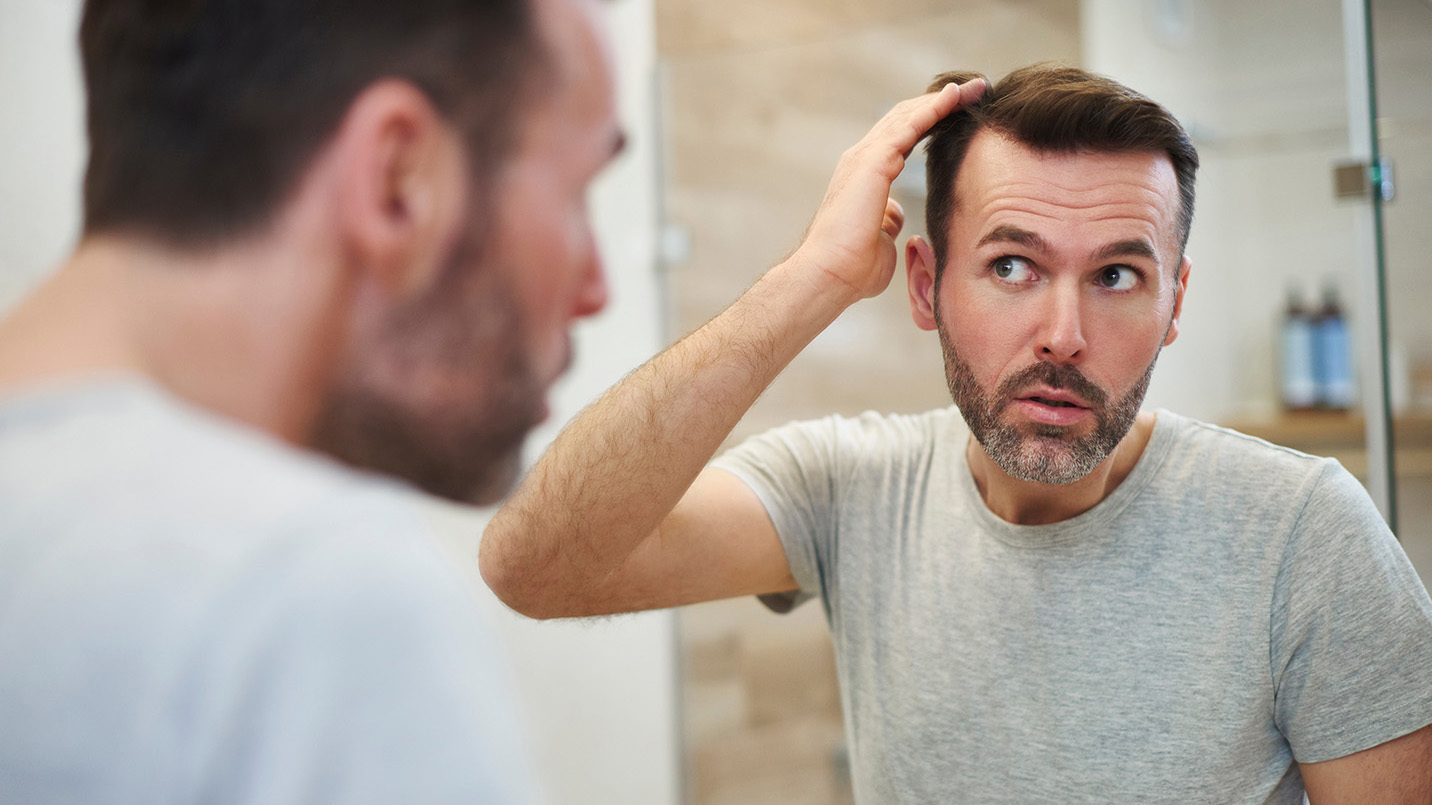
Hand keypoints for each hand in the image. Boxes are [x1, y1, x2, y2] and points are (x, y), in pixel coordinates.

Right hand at [794, 79, 985, 302]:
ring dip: (944, 99)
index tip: (961, 114)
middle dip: (942, 103)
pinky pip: (909, 125)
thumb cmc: (853, 267)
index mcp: (864, 176)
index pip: (901, 138)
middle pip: (906, 119)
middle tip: (975, 91)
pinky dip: (933, 108)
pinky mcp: (872, 161)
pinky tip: (955, 96)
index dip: (931, 122)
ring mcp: (865, 157)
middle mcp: (862, 159)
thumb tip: (895, 214)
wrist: (830, 275)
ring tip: (974, 88)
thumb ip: (888, 220)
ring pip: (908, 115)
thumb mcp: (880, 238)